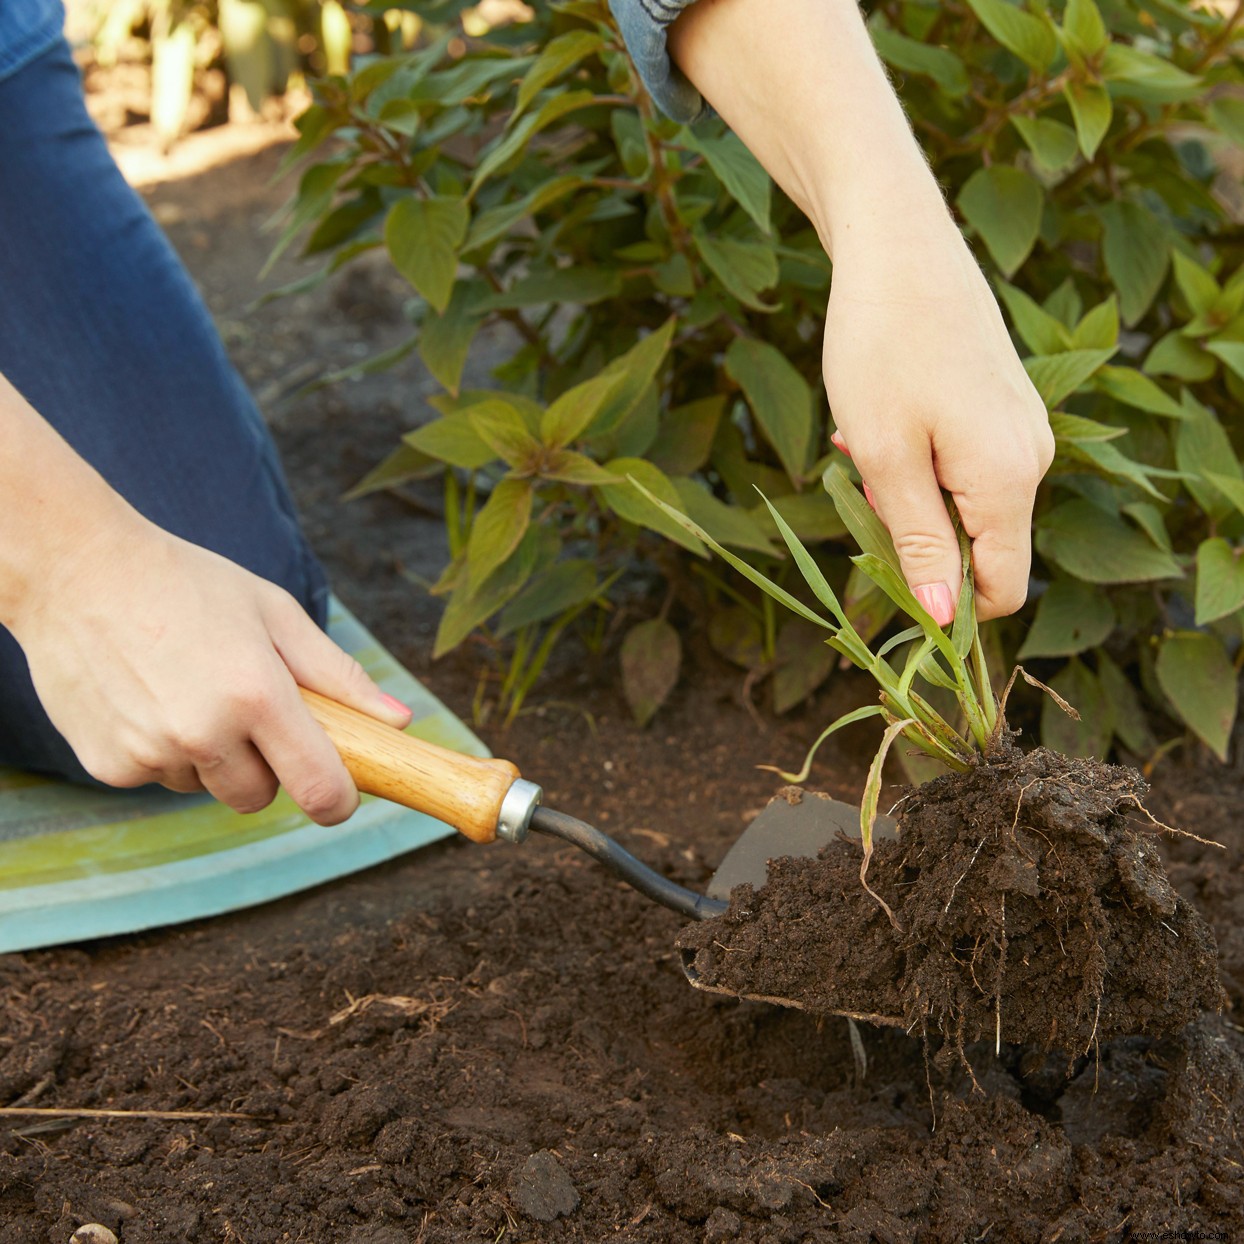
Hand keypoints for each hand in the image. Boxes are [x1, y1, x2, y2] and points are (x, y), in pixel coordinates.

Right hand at [9, 513, 410, 821]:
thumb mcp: (275, 614)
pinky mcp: (107, 765)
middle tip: (244, 711)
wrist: (77, 569)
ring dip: (207, 757)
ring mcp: (150, 752)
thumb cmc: (190, 584)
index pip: (318, 788)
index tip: (339, 794)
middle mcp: (203, 732)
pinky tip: (146, 697)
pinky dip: (159, 751)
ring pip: (204, 787)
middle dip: (264, 768)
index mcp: (257, 694)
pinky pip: (156, 778)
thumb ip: (338, 675)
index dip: (337, 801)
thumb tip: (400, 721)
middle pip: (259, 798)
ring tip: (186, 689)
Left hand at [822, 219, 1053, 621]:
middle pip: (981, 547)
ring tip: (866, 442)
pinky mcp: (1003, 404)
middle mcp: (1033, 458)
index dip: (947, 605)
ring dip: (909, 493)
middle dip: (916, 536)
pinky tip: (882, 419)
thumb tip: (942, 615)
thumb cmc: (880, 346)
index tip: (885, 576)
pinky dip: (918, 459)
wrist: (896, 242)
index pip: (1003, 589)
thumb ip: (919, 542)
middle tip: (862, 483)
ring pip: (965, 503)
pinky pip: (963, 463)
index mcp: (1010, 479)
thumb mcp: (887, 457)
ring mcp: (1022, 427)